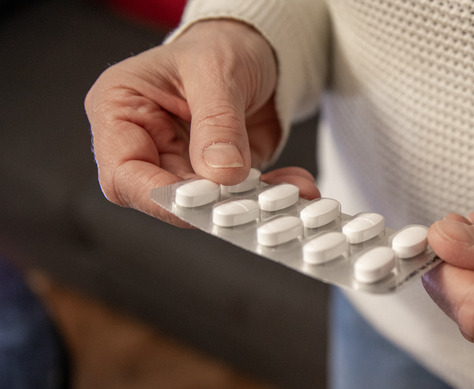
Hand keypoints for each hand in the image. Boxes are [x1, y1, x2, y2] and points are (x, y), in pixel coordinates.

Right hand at [85, 19, 317, 224]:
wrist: (258, 48)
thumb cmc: (220, 45)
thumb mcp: (216, 72)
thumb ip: (217, 123)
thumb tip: (220, 173)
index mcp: (121, 111)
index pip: (123, 172)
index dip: (157, 196)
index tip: (199, 202)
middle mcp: (148, 143)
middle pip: (166, 196)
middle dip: (212, 204)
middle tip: (251, 205)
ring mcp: (184, 162)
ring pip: (209, 203)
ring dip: (251, 203)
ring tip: (287, 197)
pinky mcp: (219, 174)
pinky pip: (242, 196)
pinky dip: (272, 193)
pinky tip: (298, 185)